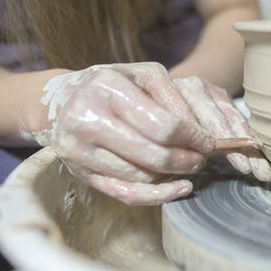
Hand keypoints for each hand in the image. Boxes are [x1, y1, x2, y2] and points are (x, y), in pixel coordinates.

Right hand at [35, 63, 270, 205]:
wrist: (63, 101)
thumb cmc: (113, 85)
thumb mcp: (143, 75)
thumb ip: (174, 96)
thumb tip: (199, 131)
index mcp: (107, 89)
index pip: (163, 125)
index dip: (193, 138)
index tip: (208, 141)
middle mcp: (88, 119)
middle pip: (154, 156)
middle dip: (187, 159)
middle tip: (201, 157)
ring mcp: (79, 151)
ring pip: (142, 176)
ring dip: (173, 173)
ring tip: (186, 163)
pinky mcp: (80, 174)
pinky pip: (126, 194)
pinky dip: (158, 195)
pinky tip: (179, 187)